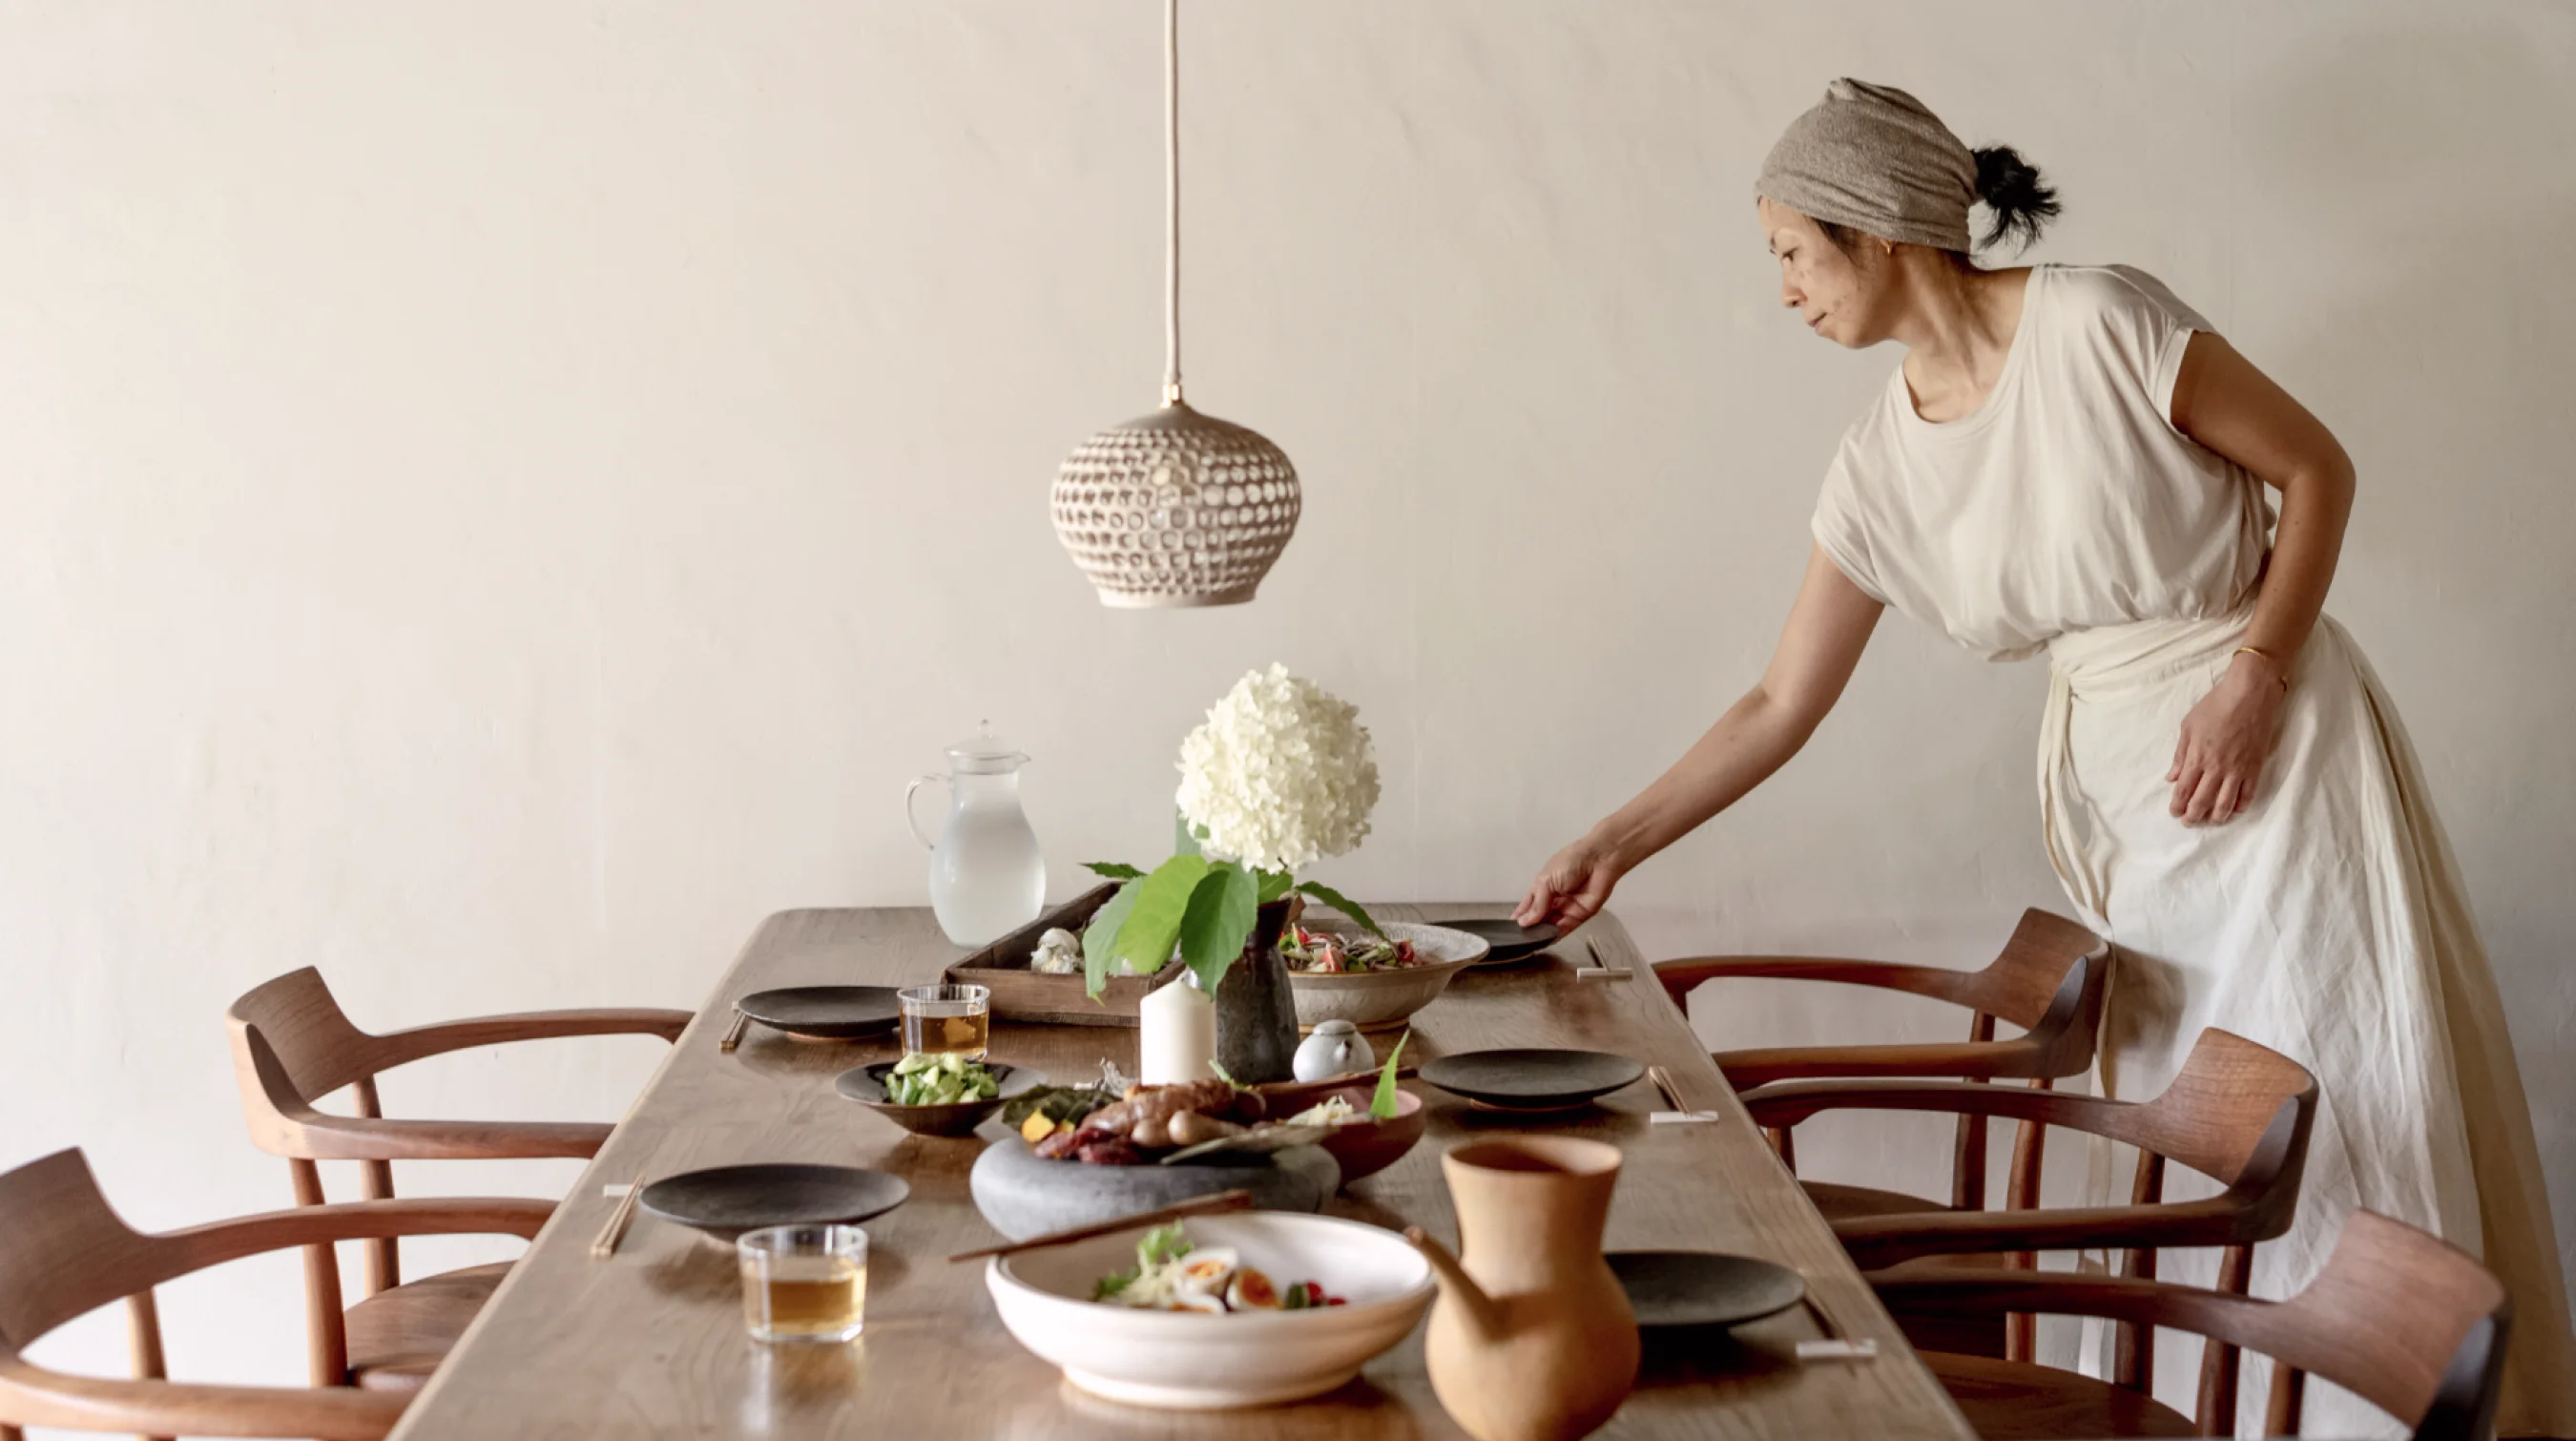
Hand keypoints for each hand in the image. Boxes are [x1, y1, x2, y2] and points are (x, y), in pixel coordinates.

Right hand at [1514, 833, 1627, 932]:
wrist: (1599, 860)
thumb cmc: (1570, 862)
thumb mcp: (1546, 881)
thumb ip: (1537, 904)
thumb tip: (1525, 922)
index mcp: (1543, 886)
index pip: (1529, 904)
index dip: (1521, 915)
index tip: (1512, 926)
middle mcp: (1554, 899)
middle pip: (1540, 917)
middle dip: (1531, 926)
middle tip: (1521, 938)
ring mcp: (1567, 908)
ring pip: (1551, 924)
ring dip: (1542, 933)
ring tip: (1531, 941)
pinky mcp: (1580, 915)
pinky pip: (1566, 928)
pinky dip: (1556, 935)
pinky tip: (1546, 941)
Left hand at [2167, 653, 2288, 825]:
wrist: (2249, 695)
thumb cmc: (2216, 706)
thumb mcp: (2189, 726)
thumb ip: (2181, 754)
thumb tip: (2172, 777)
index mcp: (2197, 757)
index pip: (2184, 789)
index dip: (2178, 804)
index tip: (2174, 813)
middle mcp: (2216, 768)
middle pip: (2202, 800)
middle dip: (2193, 815)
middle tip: (2188, 822)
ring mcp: (2238, 769)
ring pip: (2225, 802)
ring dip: (2216, 816)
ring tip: (2210, 821)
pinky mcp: (2256, 767)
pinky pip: (2248, 793)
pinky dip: (2241, 805)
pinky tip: (2235, 811)